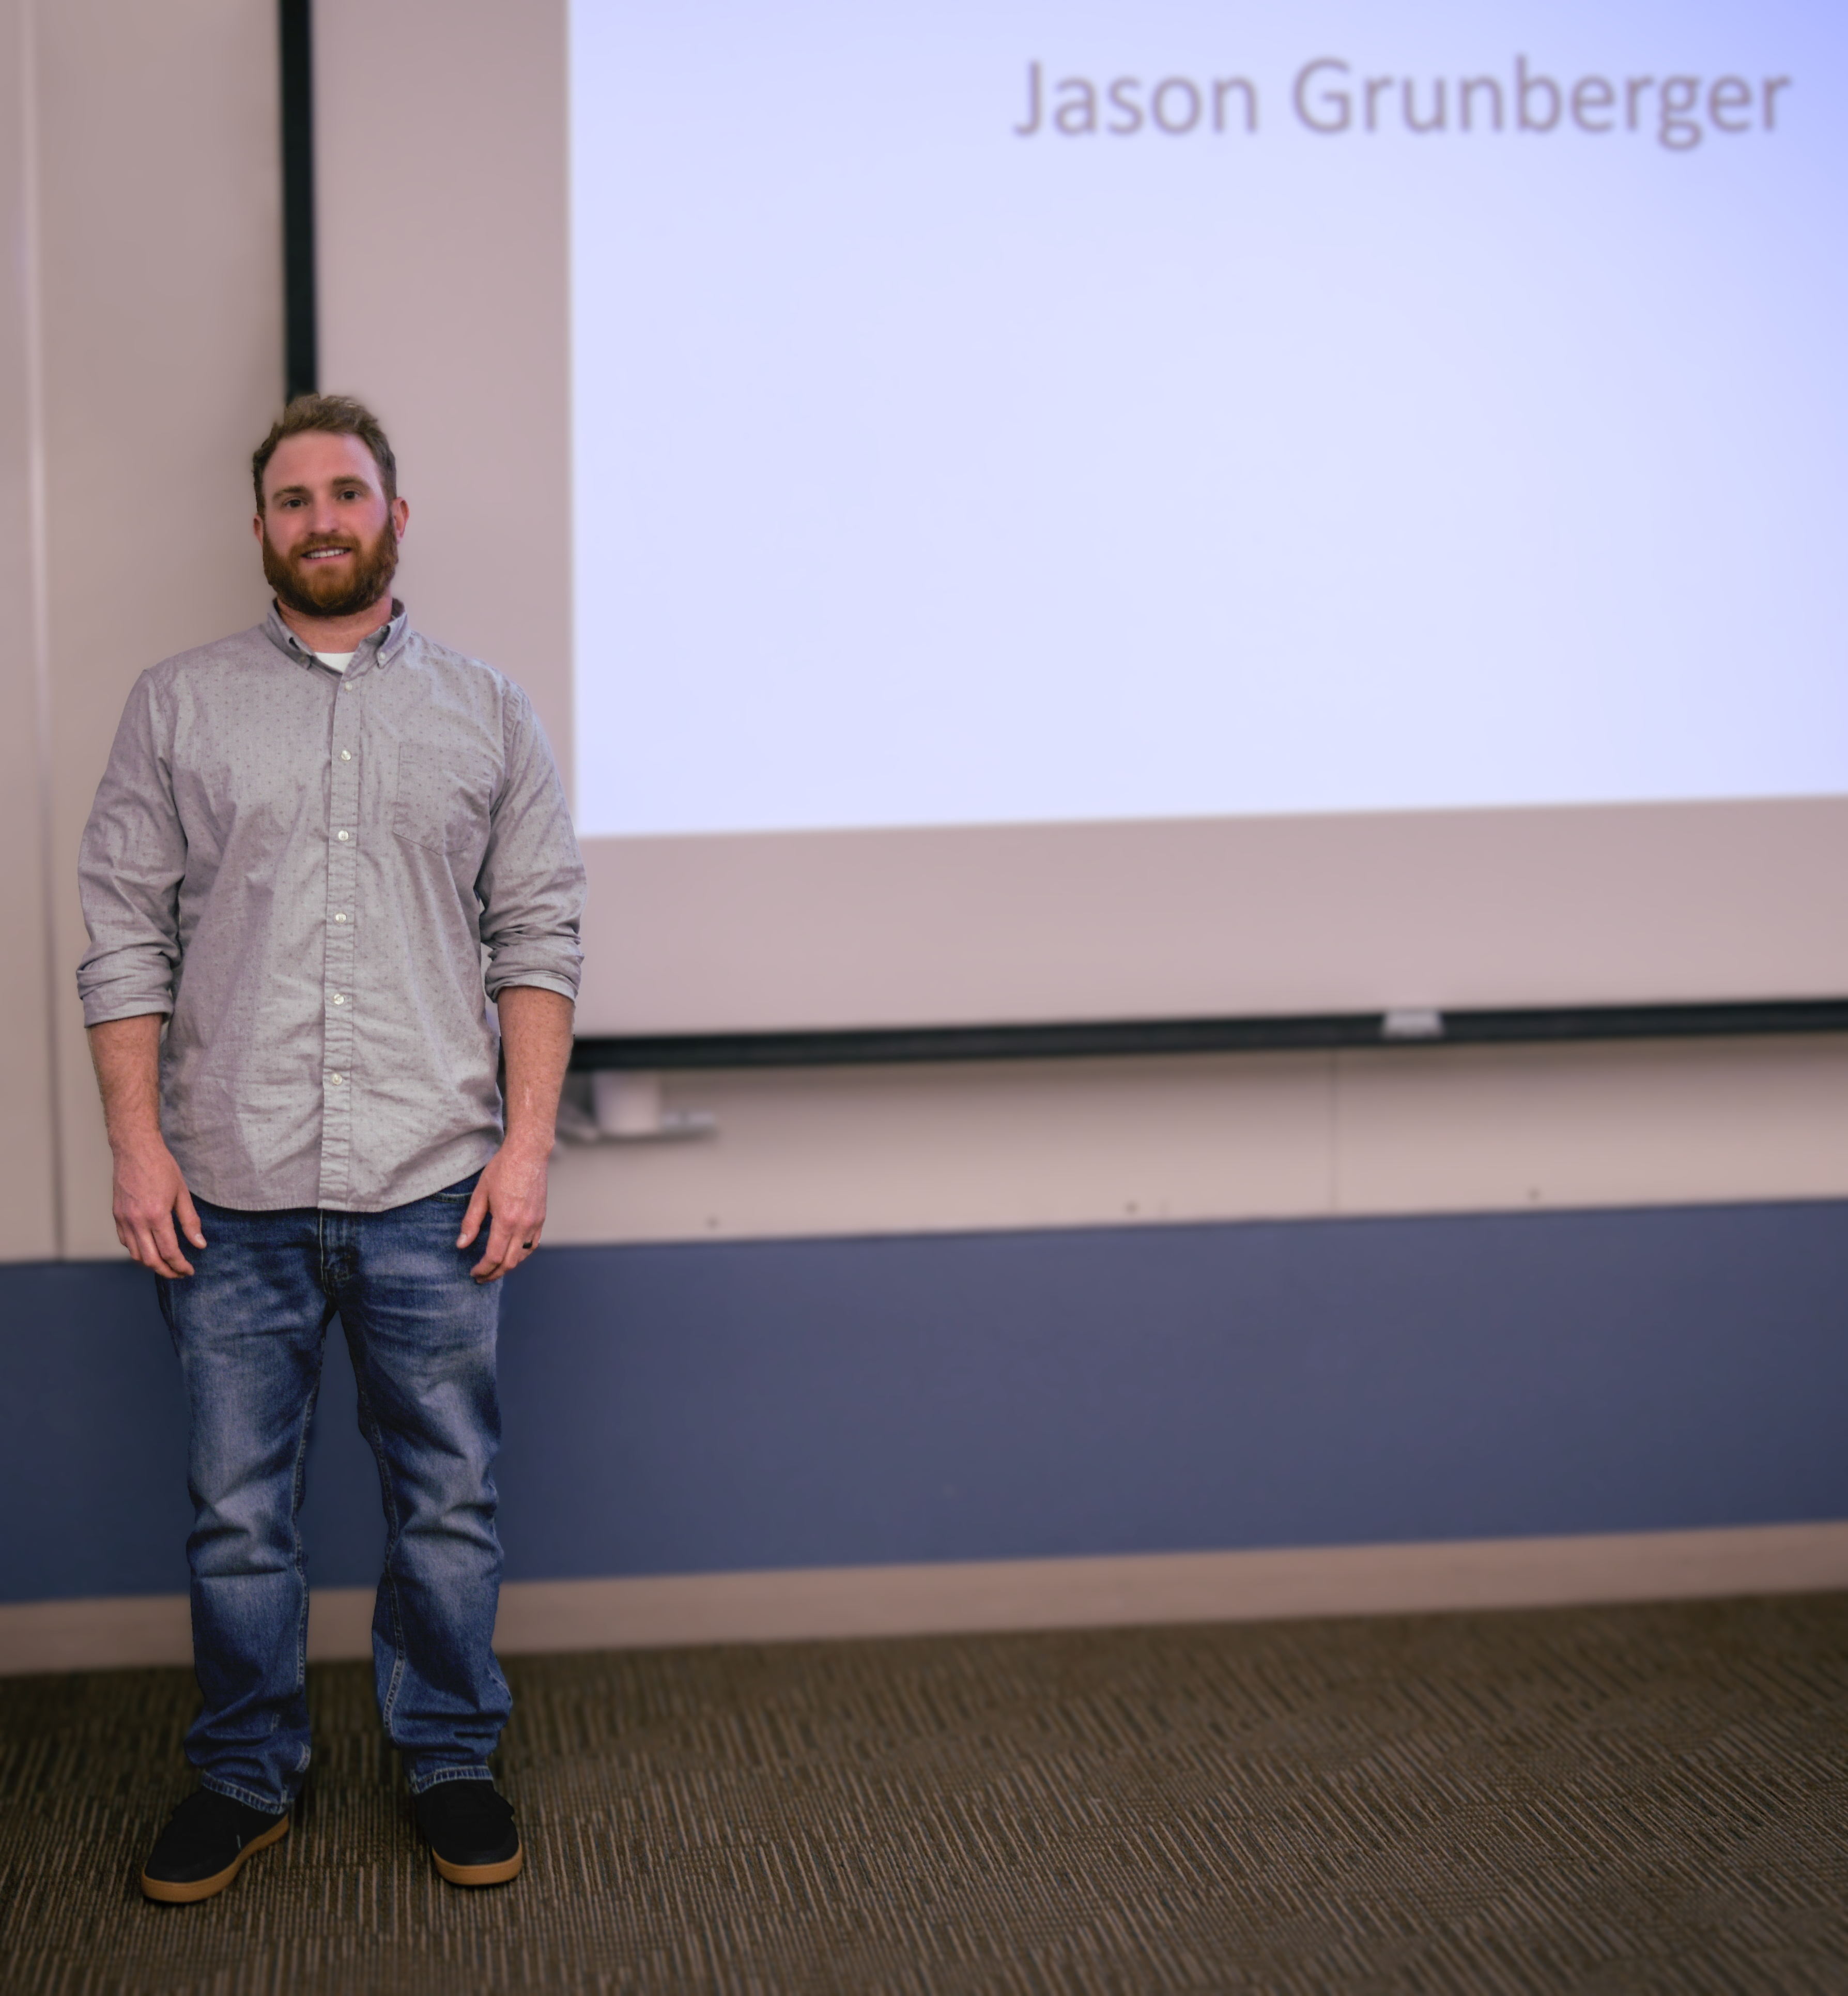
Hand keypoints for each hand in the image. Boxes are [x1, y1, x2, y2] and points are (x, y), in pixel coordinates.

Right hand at [112, 1135, 205, 1276]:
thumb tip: (200, 1244)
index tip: (189, 1270)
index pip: (169, 1252)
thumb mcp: (182, 1193)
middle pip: (150, 1259)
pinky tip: (150, 1249)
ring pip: (135, 1254)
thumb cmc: (161, 1167)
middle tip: (179, 1274)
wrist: (135, 1149)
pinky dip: (138, 1251)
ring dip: (151, 1264)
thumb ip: (191, 1221)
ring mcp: (123, 1219)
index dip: (180, 1265)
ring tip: (166, 1265)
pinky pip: (125, 1242)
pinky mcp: (116, 1215)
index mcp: (156, 1215)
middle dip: (166, 1271)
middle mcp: (136, 1220)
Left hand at [457, 1139, 548, 1282]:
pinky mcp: (542, 1217)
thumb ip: (471, 1222)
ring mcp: (536, 1222)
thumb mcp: (480, 1194)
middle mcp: (524, 1225)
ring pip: (523, 1255)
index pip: (494, 1256)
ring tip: (495, 1268)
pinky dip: (522, 1254)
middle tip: (481, 1277)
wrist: (528, 1152)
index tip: (474, 1272)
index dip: (482, 1269)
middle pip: (510, 1262)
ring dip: (508, 1265)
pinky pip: (533, 1244)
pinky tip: (512, 1254)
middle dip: (494, 1273)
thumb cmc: (502, 1168)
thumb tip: (462, 1244)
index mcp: (506, 1220)